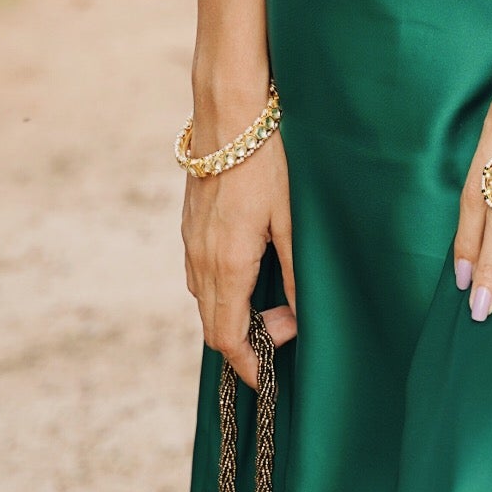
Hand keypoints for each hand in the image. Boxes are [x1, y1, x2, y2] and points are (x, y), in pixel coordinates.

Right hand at [182, 131, 296, 385]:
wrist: (229, 113)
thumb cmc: (267, 161)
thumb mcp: (292, 218)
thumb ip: (295, 270)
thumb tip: (301, 316)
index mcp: (228, 264)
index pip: (228, 337)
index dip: (248, 366)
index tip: (270, 379)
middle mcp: (201, 258)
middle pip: (213, 325)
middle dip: (245, 344)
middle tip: (284, 335)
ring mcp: (191, 241)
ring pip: (204, 299)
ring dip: (232, 315)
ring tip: (271, 306)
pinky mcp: (190, 224)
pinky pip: (199, 273)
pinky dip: (221, 290)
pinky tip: (249, 273)